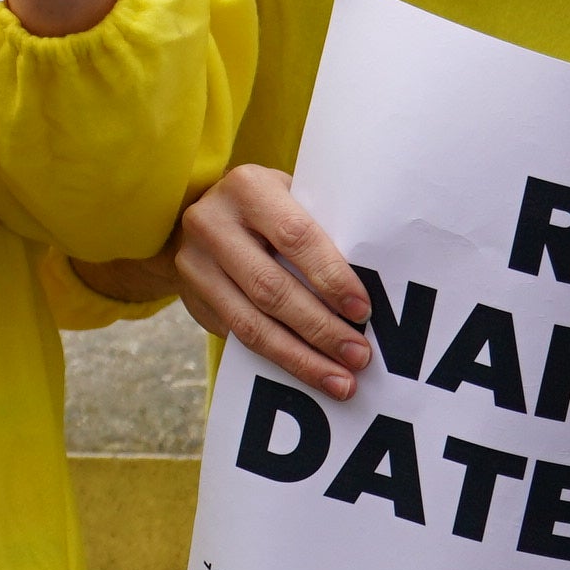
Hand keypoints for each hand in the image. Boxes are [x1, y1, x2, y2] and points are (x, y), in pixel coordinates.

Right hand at [173, 164, 372, 398]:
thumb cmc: (274, 210)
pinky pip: (236, 337)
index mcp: (248, 188)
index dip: (331, 277)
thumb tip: (379, 290)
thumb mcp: (295, 201)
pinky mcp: (190, 296)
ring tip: (340, 381)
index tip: (363, 311)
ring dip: (299, 357)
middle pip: (270, 287)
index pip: (295, 236)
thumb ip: (324, 232)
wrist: (210, 215)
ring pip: (249, 322)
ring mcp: (193, 261)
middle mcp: (210, 222)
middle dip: (320, 328)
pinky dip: (276, 361)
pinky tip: (307, 374)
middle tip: (359, 356)